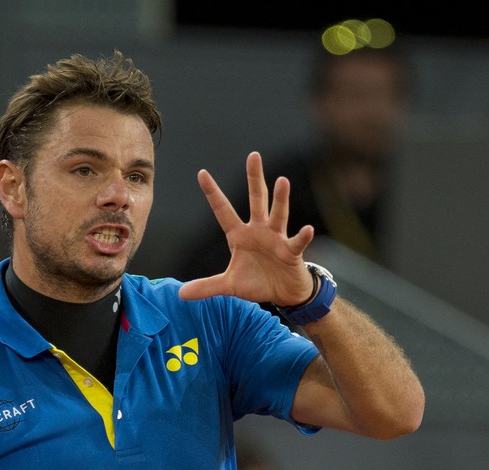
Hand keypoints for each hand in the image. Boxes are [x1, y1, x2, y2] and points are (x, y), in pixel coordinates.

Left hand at [179, 151, 314, 304]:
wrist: (284, 293)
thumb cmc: (257, 282)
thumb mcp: (229, 286)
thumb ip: (207, 287)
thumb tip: (181, 294)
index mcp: (239, 235)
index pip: (223, 210)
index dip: (212, 193)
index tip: (201, 173)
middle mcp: (258, 230)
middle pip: (256, 200)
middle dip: (254, 178)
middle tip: (253, 156)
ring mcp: (276, 238)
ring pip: (278, 214)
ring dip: (280, 199)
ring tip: (282, 181)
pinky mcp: (291, 252)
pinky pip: (297, 242)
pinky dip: (302, 236)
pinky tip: (307, 229)